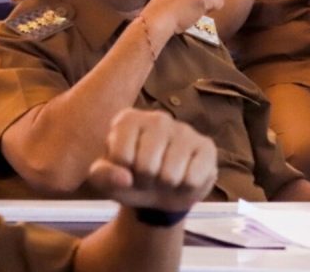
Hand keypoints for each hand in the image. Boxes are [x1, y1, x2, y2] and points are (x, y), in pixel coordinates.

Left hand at [88, 109, 216, 212]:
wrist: (159, 192)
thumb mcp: (105, 181)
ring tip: (164, 177)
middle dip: (145, 181)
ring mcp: (184, 130)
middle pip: (146, 167)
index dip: (122, 174)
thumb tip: (125, 178)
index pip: (121, 156)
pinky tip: (183, 178)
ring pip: (170, 175)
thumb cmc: (128, 179)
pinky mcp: (206, 147)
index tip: (126, 170)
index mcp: (128, 119)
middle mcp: (157, 118)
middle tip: (147, 177)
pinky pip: (193, 179)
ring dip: (165, 186)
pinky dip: (186, 189)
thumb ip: (103, 177)